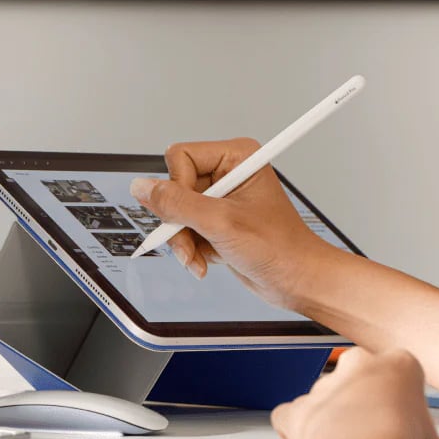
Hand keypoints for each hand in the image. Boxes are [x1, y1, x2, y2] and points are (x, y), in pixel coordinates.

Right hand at [130, 138, 339, 311]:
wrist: (297, 281)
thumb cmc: (280, 248)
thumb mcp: (222, 223)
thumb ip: (178, 204)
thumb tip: (141, 187)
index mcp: (236, 157)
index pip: (180, 157)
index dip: (178, 188)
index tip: (189, 214)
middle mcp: (227, 173)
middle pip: (174, 187)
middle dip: (179, 222)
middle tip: (190, 242)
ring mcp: (220, 199)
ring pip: (175, 211)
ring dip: (183, 240)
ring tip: (197, 258)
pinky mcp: (216, 221)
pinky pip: (184, 229)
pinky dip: (190, 249)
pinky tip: (204, 261)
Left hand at [272, 347, 438, 438]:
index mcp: (400, 365)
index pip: (401, 374)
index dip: (402, 405)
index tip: (405, 429)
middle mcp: (358, 364)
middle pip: (360, 377)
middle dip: (366, 403)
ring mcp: (325, 385)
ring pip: (327, 398)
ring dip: (335, 421)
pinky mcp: (297, 409)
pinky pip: (291, 416)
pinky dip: (297, 431)